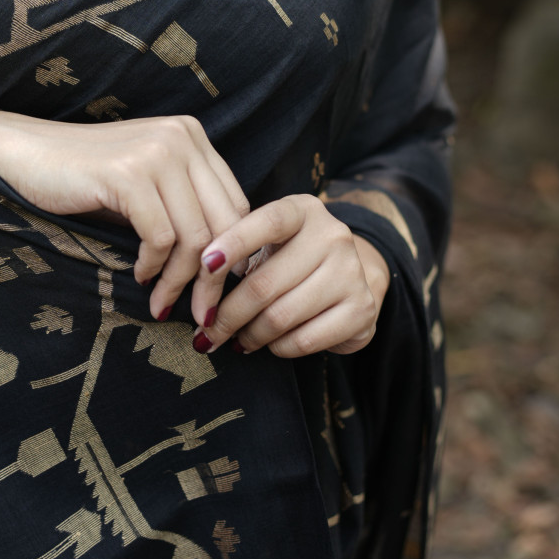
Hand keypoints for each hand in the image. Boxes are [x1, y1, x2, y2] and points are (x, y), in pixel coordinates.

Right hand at [0, 108, 248, 315]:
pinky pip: (161, 238)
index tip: (219, 295)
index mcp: (192, 136)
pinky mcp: (128, 174)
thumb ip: (185, 210)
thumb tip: (228, 269)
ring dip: (179, 282)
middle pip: (226, 223)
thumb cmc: (85, 181)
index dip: (234, 257)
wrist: (23, 156)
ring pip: (196, 237)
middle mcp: (182, 137)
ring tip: (160, 304)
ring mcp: (157, 151)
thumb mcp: (147, 189)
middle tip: (201, 315)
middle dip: (216, 279)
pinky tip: (138, 277)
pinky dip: (153, 267)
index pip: (237, 206)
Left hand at [190, 193, 391, 357]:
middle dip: (226, 315)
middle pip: (264, 284)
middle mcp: (333, 235)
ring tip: (234, 340)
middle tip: (205, 333)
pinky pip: (303, 340)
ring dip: (248, 335)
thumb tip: (196, 292)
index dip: (232, 243)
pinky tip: (269, 345)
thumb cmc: (292, 258)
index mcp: (304, 209)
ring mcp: (352, 272)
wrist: (350, 278)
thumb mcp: (269, 243)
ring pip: (280, 316)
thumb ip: (238, 255)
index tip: (203, 266)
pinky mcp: (361, 310)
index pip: (265, 223)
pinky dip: (277, 348)